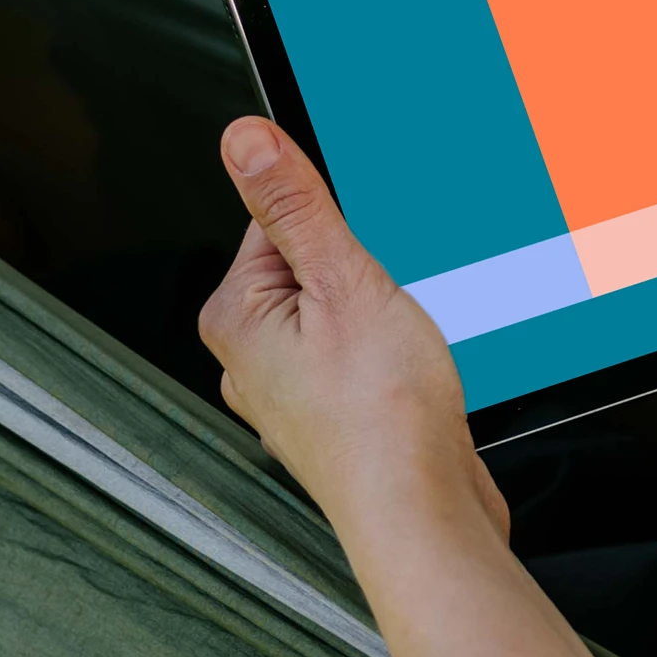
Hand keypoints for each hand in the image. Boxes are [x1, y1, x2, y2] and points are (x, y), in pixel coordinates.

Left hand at [197, 120, 511, 558]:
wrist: (421, 516)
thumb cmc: (382, 417)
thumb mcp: (342, 281)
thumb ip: (293, 205)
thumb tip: (242, 139)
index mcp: (235, 316)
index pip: (275, 221)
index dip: (336, 228)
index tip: (365, 258)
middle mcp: (250, 359)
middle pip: (310, 268)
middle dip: (361, 276)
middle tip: (388, 312)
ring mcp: (290, 396)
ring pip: (340, 317)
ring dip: (381, 319)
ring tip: (401, 354)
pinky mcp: (331, 422)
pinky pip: (358, 360)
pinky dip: (389, 361)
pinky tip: (410, 382)